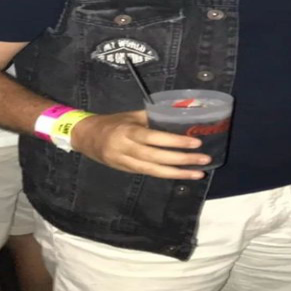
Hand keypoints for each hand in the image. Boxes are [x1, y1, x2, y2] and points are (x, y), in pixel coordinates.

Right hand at [70, 110, 210, 179]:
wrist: (85, 137)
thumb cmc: (112, 122)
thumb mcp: (130, 115)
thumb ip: (152, 117)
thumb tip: (179, 115)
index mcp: (127, 131)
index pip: (154, 138)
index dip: (175, 142)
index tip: (195, 143)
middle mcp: (126, 149)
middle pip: (157, 158)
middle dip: (182, 160)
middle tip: (204, 159)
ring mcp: (126, 162)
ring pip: (154, 171)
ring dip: (178, 173)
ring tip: (199, 173)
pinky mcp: (127, 171)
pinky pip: (149, 173)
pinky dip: (167, 175)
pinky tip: (183, 174)